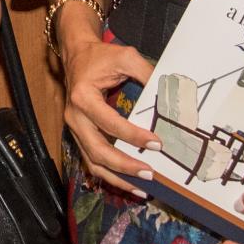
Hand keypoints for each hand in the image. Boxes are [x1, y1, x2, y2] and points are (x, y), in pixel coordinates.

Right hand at [60, 33, 160, 197]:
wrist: (77, 55)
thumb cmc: (101, 56)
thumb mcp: (126, 57)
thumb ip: (147, 73)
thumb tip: (169, 96)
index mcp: (83, 97)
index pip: (109, 123)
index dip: (133, 136)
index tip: (157, 143)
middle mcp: (74, 117)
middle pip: (97, 150)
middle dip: (124, 166)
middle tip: (150, 174)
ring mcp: (74, 128)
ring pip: (92, 162)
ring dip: (116, 178)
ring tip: (141, 189)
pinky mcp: (79, 135)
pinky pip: (92, 160)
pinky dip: (109, 174)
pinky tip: (128, 183)